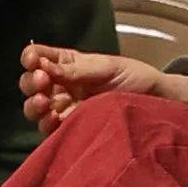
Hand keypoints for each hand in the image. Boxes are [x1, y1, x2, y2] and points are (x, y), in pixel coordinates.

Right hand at [20, 43, 187, 131]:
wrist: (156, 102)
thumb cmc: (134, 77)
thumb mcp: (107, 67)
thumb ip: (77, 70)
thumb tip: (46, 69)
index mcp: (67, 63)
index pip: (38, 57)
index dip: (31, 58)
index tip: (34, 61)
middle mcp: (61, 85)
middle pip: (31, 83)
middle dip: (31, 82)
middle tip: (43, 81)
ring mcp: (65, 107)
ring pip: (35, 107)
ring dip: (34, 105)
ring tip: (44, 103)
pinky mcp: (72, 128)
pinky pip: (50, 129)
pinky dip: (47, 124)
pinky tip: (53, 119)